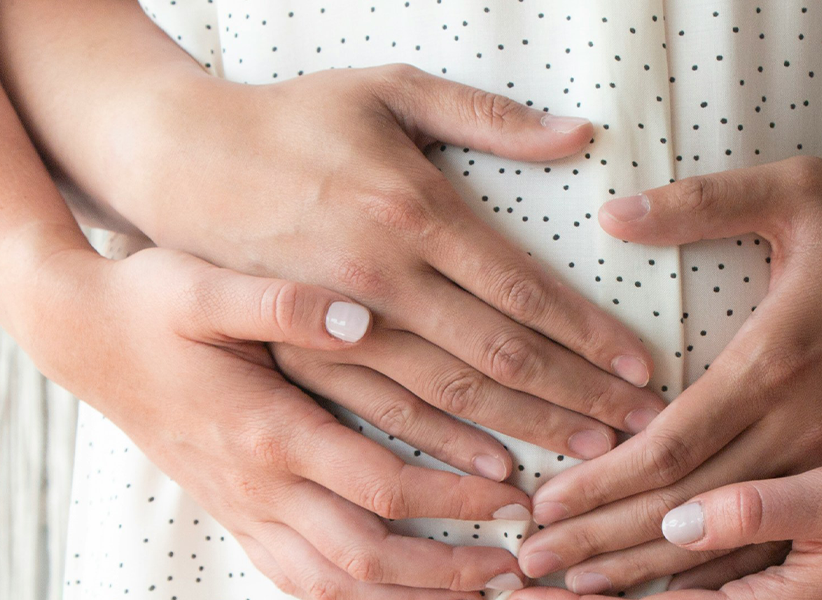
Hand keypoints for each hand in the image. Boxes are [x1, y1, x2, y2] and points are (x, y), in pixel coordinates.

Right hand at [16, 246, 531, 595]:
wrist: (77, 336)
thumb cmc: (146, 301)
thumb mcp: (204, 284)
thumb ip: (282, 301)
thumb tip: (360, 314)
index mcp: (264, 429)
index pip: (379, 487)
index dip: (453, 500)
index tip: (515, 492)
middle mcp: (255, 485)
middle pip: (365, 559)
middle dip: (447, 573)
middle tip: (517, 567)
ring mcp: (240, 509)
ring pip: (332, 586)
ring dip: (407, 599)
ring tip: (474, 598)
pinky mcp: (232, 514)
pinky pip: (299, 579)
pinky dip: (355, 596)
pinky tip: (398, 593)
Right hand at [48, 64, 667, 469]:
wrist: (179, 161)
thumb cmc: (293, 118)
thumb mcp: (387, 87)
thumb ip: (485, 116)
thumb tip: (578, 135)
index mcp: (409, 211)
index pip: (520, 291)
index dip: (587, 335)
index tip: (643, 368)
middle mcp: (378, 280)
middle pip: (496, 359)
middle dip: (577, 399)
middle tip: (642, 430)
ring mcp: (338, 327)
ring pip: (448, 401)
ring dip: (525, 433)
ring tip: (590, 460)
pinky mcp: (302, 355)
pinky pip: (383, 420)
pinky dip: (442, 453)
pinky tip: (494, 472)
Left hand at [512, 157, 821, 591]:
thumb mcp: (802, 191)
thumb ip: (703, 204)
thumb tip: (612, 214)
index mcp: (776, 363)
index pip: (667, 447)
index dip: (597, 483)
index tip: (542, 504)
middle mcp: (804, 425)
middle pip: (685, 509)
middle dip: (603, 542)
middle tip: (533, 563)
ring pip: (732, 536)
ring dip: (651, 567)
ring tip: (583, 587)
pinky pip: (782, 534)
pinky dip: (722, 567)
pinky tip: (675, 584)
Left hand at [512, 436, 821, 599]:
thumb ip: (767, 502)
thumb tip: (673, 503)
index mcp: (791, 515)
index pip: (665, 524)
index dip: (596, 520)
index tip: (536, 523)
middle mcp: (786, 564)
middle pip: (663, 565)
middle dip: (589, 563)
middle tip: (517, 564)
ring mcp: (797, 571)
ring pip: (685, 577)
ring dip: (620, 574)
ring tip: (554, 575)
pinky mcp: (809, 564)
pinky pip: (724, 578)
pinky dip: (672, 575)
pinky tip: (631, 572)